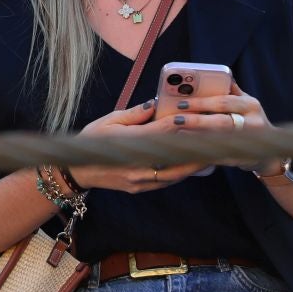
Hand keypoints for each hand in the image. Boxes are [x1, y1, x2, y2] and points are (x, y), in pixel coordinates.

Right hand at [66, 101, 200, 192]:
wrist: (78, 171)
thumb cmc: (93, 142)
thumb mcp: (108, 122)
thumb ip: (133, 114)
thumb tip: (155, 104)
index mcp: (126, 144)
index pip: (159, 132)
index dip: (178, 123)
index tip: (194, 116)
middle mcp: (135, 164)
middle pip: (173, 158)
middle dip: (194, 149)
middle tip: (214, 141)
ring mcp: (139, 179)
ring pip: (174, 174)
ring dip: (192, 164)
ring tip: (210, 155)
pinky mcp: (140, 187)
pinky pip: (166, 181)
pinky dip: (180, 173)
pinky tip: (191, 165)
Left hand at [163, 83, 274, 170]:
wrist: (271, 151)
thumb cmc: (251, 121)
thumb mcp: (245, 103)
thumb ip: (230, 91)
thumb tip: (214, 75)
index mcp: (251, 105)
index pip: (224, 101)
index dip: (201, 102)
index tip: (181, 103)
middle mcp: (254, 123)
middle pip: (221, 122)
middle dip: (196, 120)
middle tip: (175, 119)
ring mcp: (251, 143)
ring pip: (220, 140)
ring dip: (197, 137)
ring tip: (177, 133)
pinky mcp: (244, 159)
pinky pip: (220, 156)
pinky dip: (204, 152)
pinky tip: (189, 149)